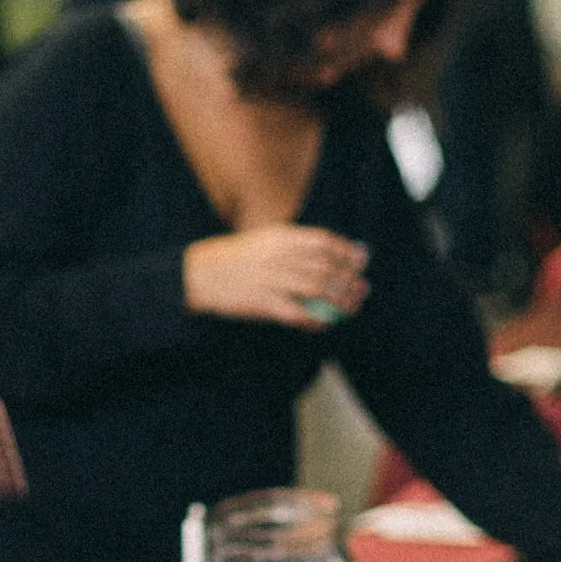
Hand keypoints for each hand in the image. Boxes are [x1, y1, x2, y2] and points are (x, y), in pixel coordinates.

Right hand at [183, 227, 368, 327]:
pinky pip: (296, 313)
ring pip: (316, 290)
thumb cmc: (234, 257)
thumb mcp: (263, 240)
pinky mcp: (262, 303)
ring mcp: (270, 280)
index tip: (361, 259)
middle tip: (361, 289)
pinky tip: (325, 323)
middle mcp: (277, 257)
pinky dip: (315, 320)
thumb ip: (293, 245)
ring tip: (351, 307)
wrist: (199, 273)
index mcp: (278, 237)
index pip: (322, 241)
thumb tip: (327, 253)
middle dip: (348, 280)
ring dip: (339, 300)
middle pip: (325, 268)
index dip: (345, 250)